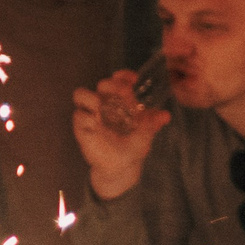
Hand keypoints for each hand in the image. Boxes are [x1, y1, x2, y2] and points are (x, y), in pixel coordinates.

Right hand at [70, 70, 171, 197]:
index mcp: (119, 101)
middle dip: (112, 85)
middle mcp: (104, 104)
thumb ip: (152, 123)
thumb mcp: (145, 134)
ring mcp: (91, 114)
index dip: (123, 76)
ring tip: (100, 107)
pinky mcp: (82, 127)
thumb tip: (165, 115)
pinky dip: (86, 117)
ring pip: (81, 94)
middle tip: (124, 94)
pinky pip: (79, 116)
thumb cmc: (132, 146)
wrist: (121, 167)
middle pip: (102, 84)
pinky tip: (96, 123)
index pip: (118, 80)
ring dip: (91, 97)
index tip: (134, 79)